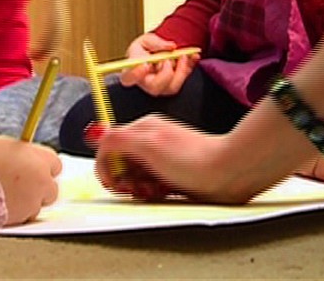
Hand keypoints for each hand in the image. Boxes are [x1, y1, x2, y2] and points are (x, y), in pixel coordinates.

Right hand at [0, 136, 60, 225]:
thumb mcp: (4, 147)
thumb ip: (22, 156)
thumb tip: (26, 160)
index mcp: (38, 158)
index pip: (55, 164)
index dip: (42, 167)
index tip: (33, 169)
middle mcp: (40, 181)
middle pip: (52, 189)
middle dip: (39, 189)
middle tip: (22, 187)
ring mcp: (32, 202)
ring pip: (37, 206)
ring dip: (26, 203)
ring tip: (4, 197)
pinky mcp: (20, 220)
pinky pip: (23, 218)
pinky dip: (16, 214)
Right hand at [94, 114, 251, 203]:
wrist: (229, 172)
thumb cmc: (194, 158)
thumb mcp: (148, 145)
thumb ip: (117, 140)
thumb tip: (94, 134)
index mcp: (141, 129)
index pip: (108, 146)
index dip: (106, 166)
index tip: (114, 181)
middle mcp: (149, 142)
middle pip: (120, 164)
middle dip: (124, 180)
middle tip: (137, 188)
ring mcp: (161, 159)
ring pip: (134, 177)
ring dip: (138, 188)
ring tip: (153, 191)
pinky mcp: (172, 176)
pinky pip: (151, 187)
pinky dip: (152, 193)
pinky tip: (163, 193)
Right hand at [120, 33, 199, 95]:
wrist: (154, 53)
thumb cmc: (144, 49)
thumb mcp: (146, 40)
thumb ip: (156, 42)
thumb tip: (170, 47)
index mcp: (131, 72)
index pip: (129, 78)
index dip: (136, 74)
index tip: (145, 64)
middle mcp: (145, 83)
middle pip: (155, 87)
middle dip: (166, 72)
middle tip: (169, 58)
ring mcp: (160, 87)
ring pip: (172, 87)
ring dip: (181, 70)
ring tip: (183, 54)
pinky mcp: (173, 85)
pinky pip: (184, 80)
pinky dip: (190, 66)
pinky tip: (194, 56)